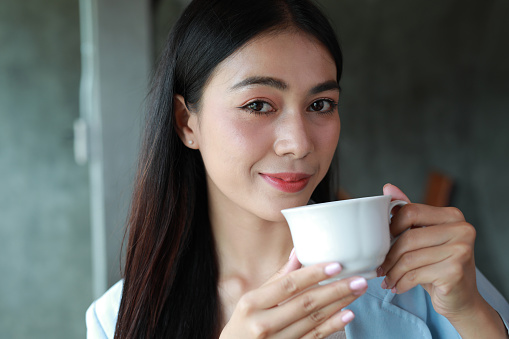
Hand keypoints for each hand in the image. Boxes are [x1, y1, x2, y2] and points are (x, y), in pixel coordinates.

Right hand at [220, 253, 367, 338]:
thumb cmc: (242, 325)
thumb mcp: (250, 301)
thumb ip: (276, 279)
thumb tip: (297, 253)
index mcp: (252, 303)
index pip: (288, 285)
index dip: (314, 274)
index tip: (336, 266)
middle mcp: (263, 324)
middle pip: (306, 303)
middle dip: (335, 290)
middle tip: (357, 279)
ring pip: (314, 320)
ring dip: (339, 304)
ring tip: (356, 292)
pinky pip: (314, 337)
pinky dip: (332, 326)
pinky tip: (347, 315)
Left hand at [378, 184, 479, 318]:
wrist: (462, 299)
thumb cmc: (438, 265)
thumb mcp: (423, 237)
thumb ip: (408, 213)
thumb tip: (388, 187)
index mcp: (452, 216)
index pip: (410, 212)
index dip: (391, 228)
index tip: (382, 243)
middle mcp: (462, 229)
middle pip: (408, 237)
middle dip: (388, 256)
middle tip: (379, 268)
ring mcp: (461, 250)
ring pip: (409, 258)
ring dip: (392, 272)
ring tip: (387, 279)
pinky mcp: (455, 271)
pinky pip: (415, 274)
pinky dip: (401, 283)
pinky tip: (398, 287)